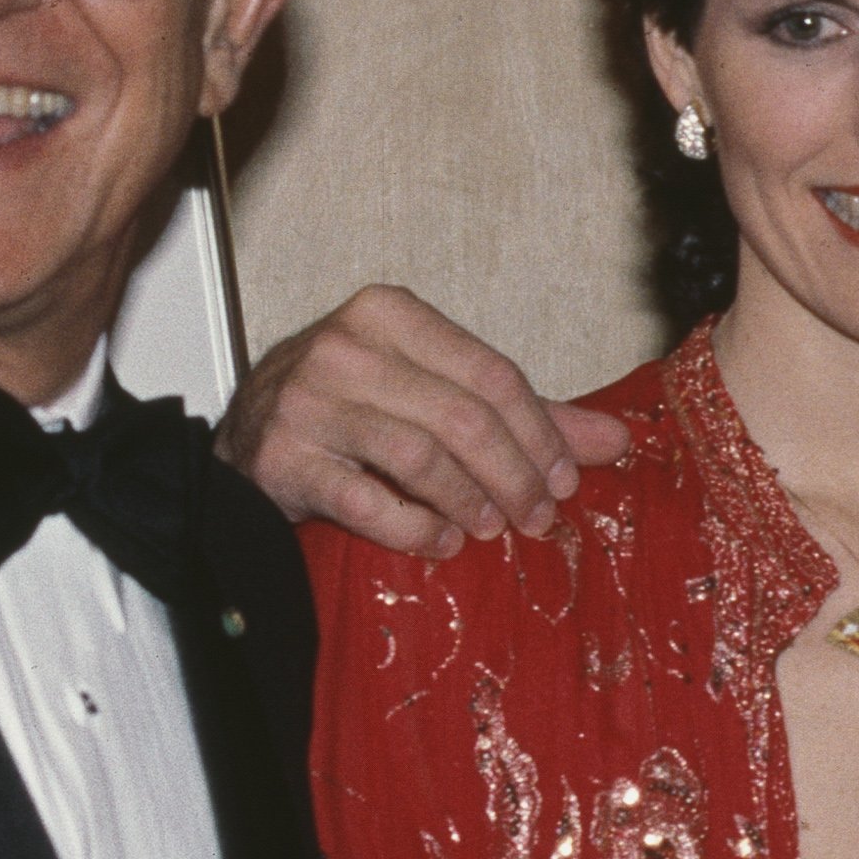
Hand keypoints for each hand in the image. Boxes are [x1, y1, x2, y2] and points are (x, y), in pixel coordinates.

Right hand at [221, 284, 627, 554]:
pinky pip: (369, 502)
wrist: (245, 442)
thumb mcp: (432, 392)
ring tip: (492, 529)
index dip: (541, 433)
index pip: (492, 373)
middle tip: (540, 516)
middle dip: (515, 476)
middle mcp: (344, 348)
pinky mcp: (283, 458)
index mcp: (389, 315)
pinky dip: (416, 530)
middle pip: (463, 418)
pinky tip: (442, 543)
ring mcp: (307, 402)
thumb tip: (614, 439)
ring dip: (471, 504)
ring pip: (420, 458)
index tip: (566, 479)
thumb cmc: (349, 412)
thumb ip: (520, 412)